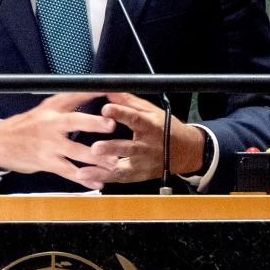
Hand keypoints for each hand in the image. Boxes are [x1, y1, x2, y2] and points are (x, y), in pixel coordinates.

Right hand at [0, 93, 117, 188]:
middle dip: (94, 124)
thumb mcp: (45, 108)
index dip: (90, 92)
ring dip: (96, 158)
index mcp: (52, 108)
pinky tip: (98, 181)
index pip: (73, 96)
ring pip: (76, 152)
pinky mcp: (46, 162)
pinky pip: (69, 172)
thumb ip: (69, 101)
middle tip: (111, 126)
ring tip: (113, 162)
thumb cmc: (27, 125)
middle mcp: (51, 124)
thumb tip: (94, 90)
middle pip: (75, 122)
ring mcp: (48, 145)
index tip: (108, 90)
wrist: (0, 143)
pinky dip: (85, 179)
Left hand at [77, 93, 205, 186]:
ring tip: (84, 171)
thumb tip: (109, 90)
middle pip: (128, 148)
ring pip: (121, 168)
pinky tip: (86, 177)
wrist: (185, 152)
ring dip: (102, 170)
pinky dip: (102, 179)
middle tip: (95, 147)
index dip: (120, 113)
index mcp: (150, 126)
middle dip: (111, 148)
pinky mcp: (138, 175)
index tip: (105, 109)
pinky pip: (118, 178)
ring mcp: (142, 164)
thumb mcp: (151, 111)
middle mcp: (146, 146)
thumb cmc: (166, 128)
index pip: (135, 118)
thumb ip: (129, 102)